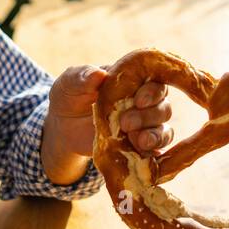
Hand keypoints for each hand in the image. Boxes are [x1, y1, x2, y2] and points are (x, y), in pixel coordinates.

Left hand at [46, 64, 172, 156]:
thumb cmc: (69, 97)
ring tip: (138, 141)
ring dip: (155, 136)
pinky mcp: (140, 146)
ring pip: (164, 130)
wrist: (63, 128)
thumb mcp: (68, 84)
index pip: (154, 81)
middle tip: (125, 123)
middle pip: (163, 107)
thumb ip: (81, 77)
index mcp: (132, 80)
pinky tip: (142, 153)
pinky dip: (154, 153)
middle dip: (148, 116)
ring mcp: (144, 126)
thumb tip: (98, 74)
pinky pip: (157, 151)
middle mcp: (144, 102)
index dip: (152, 91)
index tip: (137, 100)